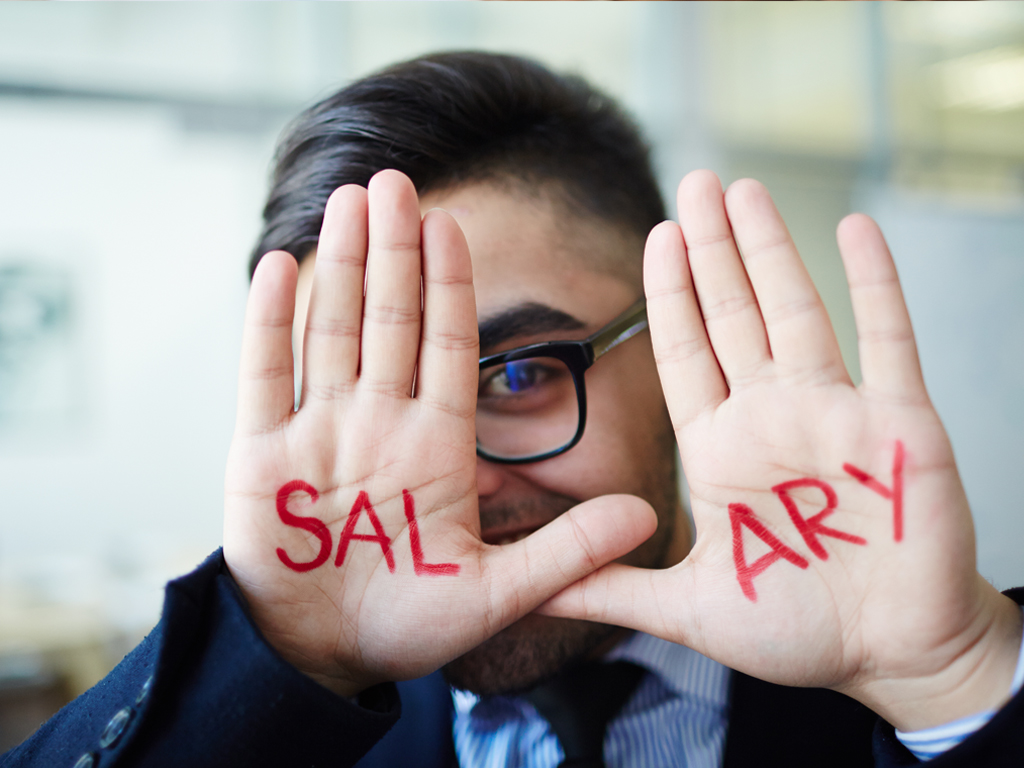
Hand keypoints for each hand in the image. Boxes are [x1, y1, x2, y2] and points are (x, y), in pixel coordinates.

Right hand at [223, 170, 655, 696]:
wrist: (327, 655)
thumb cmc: (410, 624)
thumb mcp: (496, 594)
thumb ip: (567, 552)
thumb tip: (647, 518)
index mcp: (437, 447)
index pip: (447, 348)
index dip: (450, 287)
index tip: (453, 228)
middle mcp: (380, 424)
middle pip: (389, 321)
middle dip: (393, 253)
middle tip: (399, 183)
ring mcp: (320, 432)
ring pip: (332, 332)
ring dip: (339, 267)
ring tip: (350, 202)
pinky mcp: (261, 455)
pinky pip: (265, 378)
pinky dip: (269, 325)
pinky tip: (278, 267)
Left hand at [540, 170, 1022, 729]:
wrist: (895, 655)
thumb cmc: (799, 631)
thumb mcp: (689, 610)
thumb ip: (612, 589)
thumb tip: (535, 595)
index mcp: (720, 450)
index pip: (686, 353)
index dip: (671, 294)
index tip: (656, 236)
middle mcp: (772, 418)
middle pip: (734, 314)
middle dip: (712, 249)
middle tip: (695, 181)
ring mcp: (836, 414)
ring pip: (797, 311)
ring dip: (772, 249)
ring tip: (746, 190)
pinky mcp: (901, 424)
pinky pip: (888, 340)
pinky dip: (875, 285)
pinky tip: (855, 230)